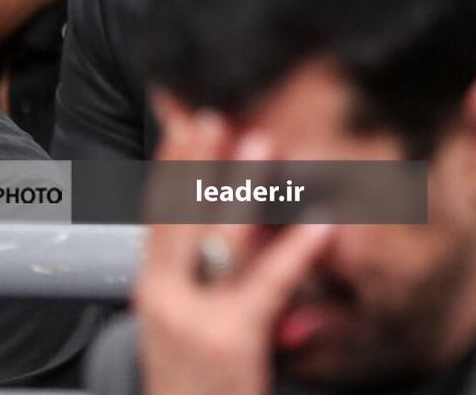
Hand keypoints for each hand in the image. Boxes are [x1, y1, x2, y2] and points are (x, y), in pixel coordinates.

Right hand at [137, 118, 335, 394]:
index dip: (171, 164)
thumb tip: (246, 215)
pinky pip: (267, 287)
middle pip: (179, 216)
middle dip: (195, 160)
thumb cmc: (204, 381)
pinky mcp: (229, 340)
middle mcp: (163, 299)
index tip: (185, 117)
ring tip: (267, 140)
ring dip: (243, 187)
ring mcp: (192, 318)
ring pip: (219, 240)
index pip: (158, 215)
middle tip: (215, 108)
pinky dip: (295, 252)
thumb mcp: (194, 319)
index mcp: (154, 290)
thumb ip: (215, 271)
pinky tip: (322, 223)